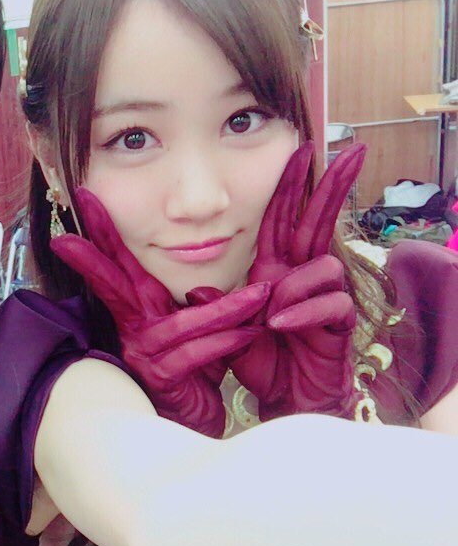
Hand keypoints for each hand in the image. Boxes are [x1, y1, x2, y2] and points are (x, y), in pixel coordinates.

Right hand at [51, 188, 269, 437]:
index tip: (85, 196)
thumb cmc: (195, 372)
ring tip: (261, 295)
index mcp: (141, 311)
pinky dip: (226, 344)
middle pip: (114, 282)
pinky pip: (197, 355)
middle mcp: (135, 329)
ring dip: (222, 309)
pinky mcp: (164, 380)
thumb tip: (204, 289)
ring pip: (181, 324)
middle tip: (77, 214)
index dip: (101, 233)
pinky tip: (251, 336)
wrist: (195, 421)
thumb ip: (198, 305)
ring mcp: (145, 355)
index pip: (118, 265)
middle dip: (99, 248)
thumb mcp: (195, 329)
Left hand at [229, 141, 365, 419]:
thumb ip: (211, 305)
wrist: (283, 397)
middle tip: (352, 152)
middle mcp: (300, 275)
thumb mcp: (224, 329)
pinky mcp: (338, 321)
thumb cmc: (258, 358)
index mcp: (273, 268)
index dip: (290, 186)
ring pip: (321, 266)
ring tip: (270, 317)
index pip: (282, 219)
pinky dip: (303, 312)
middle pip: (318, 222)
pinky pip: (328, 303)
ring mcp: (323, 295)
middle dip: (332, 187)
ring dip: (294, 287)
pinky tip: (281, 326)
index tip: (299, 148)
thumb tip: (193, 287)